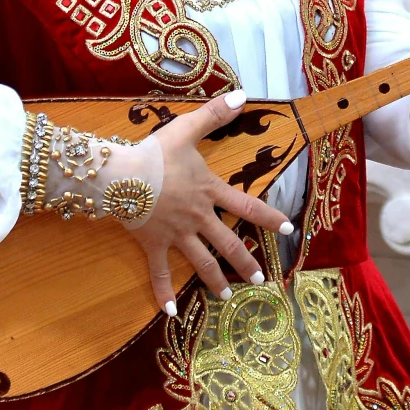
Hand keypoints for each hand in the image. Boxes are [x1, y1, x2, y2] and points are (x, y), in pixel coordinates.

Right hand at [123, 91, 292, 313]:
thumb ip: (214, 114)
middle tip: (262, 279)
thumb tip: (241, 95)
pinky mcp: (153, 245)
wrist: (119, 176)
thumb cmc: (154, 153)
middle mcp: (198, 218)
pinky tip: (172, 314)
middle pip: (228, 244)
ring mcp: (176, 235)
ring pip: (201, 262)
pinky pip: (160, 273)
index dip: (270, 218)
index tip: (290, 230)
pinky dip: (164, 294)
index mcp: (209, 192)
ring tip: (228, 297)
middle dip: (246, 262)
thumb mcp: (185, 129)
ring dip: (216, 281)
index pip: (247, 206)